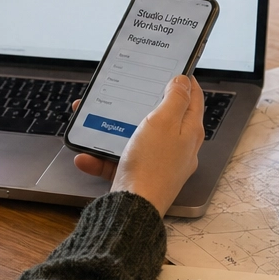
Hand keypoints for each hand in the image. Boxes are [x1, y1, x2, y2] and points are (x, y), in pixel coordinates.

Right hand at [72, 75, 203, 215]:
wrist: (132, 210)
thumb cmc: (151, 167)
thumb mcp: (164, 122)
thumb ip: (175, 99)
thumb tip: (183, 81)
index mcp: (188, 132)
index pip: (193, 99)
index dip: (185, 81)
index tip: (174, 69)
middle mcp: (177, 148)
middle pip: (161, 117)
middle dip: (138, 103)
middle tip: (125, 91)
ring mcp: (157, 163)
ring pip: (133, 138)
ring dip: (111, 129)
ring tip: (91, 120)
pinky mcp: (138, 176)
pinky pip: (116, 161)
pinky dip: (100, 157)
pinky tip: (85, 156)